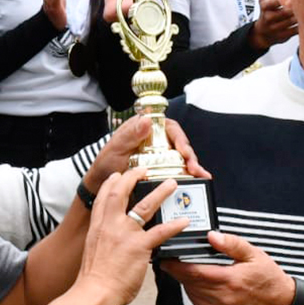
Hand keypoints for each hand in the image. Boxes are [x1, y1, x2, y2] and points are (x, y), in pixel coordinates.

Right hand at [79, 169, 187, 304]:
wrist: (95, 292)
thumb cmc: (93, 278)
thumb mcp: (94, 251)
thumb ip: (105, 242)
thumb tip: (116, 244)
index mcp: (97, 226)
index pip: (103, 197)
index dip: (111, 183)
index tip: (117, 176)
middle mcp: (110, 225)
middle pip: (120, 192)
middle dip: (132, 177)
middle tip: (142, 169)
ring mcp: (125, 234)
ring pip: (144, 206)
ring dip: (159, 192)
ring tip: (171, 184)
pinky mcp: (139, 246)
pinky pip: (160, 232)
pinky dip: (174, 225)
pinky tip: (184, 221)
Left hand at [81, 116, 210, 195]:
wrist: (101, 183)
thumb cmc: (106, 162)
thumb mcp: (115, 147)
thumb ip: (130, 134)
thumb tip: (147, 121)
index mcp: (146, 128)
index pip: (169, 128)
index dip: (180, 138)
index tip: (184, 151)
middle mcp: (157, 140)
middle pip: (180, 143)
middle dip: (190, 156)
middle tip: (194, 168)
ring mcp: (161, 155)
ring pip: (182, 157)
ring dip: (193, 166)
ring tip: (202, 176)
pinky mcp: (163, 170)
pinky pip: (178, 170)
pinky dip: (188, 176)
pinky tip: (199, 181)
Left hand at [161, 231, 293, 304]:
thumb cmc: (271, 280)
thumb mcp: (255, 255)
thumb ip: (231, 244)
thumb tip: (211, 236)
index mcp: (229, 280)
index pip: (192, 273)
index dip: (175, 267)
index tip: (166, 261)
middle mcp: (223, 300)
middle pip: (190, 285)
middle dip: (182, 275)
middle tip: (179, 264)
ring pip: (194, 298)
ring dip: (190, 287)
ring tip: (194, 276)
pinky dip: (200, 299)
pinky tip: (207, 290)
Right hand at [248, 0, 297, 49]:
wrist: (261, 34)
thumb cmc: (264, 14)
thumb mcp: (262, 1)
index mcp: (265, 7)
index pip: (275, 1)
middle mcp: (269, 18)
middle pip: (287, 11)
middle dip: (296, 7)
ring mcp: (276, 28)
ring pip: (293, 20)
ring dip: (301, 15)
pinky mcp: (283, 36)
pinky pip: (296, 30)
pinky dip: (302, 25)